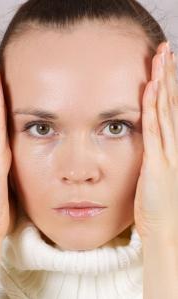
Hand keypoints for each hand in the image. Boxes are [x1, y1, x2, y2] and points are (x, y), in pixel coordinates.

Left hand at [134, 41, 177, 243]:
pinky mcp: (159, 162)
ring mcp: (169, 152)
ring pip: (166, 110)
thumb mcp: (154, 174)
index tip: (163, 63)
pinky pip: (155, 130)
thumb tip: (144, 142)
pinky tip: (150, 89)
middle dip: (168, 74)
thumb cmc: (157, 206)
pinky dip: (152, 108)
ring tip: (160, 58)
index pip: (170, 108)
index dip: (168, 84)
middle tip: (164, 48)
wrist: (165, 230)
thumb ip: (151, 155)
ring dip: (163, 83)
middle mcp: (174, 144)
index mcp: (172, 146)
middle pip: (171, 102)